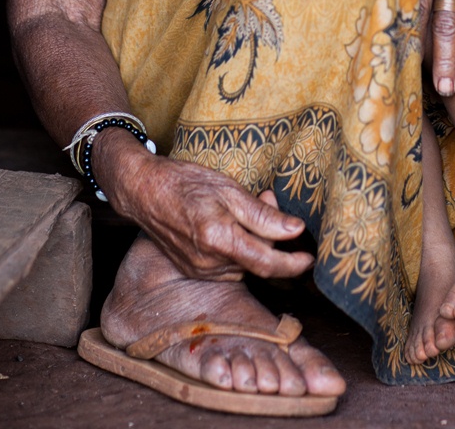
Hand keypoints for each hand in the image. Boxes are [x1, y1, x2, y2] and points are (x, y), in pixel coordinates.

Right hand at [93, 131, 313, 281]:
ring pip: (243, 264)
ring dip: (253, 242)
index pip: (267, 263)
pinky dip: (237, 247)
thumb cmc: (185, 183)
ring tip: (242, 208)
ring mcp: (200, 271)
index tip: (311, 259)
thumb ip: (262, 215)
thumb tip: (295, 230)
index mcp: (219, 241)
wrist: (143, 191)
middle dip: (271, 239)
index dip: (293, 264)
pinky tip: (229, 224)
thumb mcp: (228, 190)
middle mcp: (209, 264)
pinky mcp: (194, 270)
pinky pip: (228, 265)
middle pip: (256, 262)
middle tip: (266, 200)